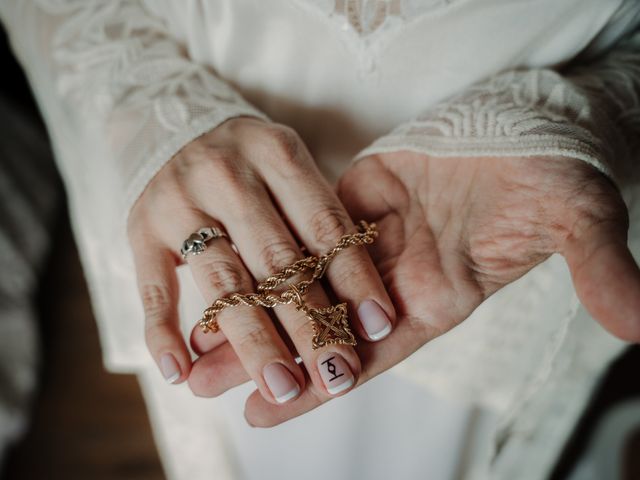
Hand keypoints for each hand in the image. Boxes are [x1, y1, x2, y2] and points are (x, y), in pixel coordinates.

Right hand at [127, 117, 394, 403]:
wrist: (173, 128)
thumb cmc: (250, 165)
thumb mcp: (288, 169)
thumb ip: (315, 222)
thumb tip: (359, 301)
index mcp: (276, 153)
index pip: (324, 225)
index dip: (354, 278)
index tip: (378, 328)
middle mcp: (227, 174)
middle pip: (276, 262)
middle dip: (310, 325)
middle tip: (336, 375)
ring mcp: (179, 201)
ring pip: (222, 283)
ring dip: (252, 343)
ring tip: (281, 389)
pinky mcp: (141, 227)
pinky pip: (152, 287)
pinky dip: (162, 333)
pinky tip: (179, 374)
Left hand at [239, 151, 639, 425]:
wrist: (534, 123)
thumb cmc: (556, 172)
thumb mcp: (580, 218)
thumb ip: (599, 269)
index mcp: (439, 298)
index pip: (371, 356)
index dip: (321, 386)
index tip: (266, 416)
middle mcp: (397, 278)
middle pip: (321, 326)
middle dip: (264, 353)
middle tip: (201, 381)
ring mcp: (374, 239)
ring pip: (304, 281)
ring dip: (255, 301)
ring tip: (194, 332)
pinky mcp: (356, 200)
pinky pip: (306, 231)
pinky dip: (271, 249)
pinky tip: (230, 261)